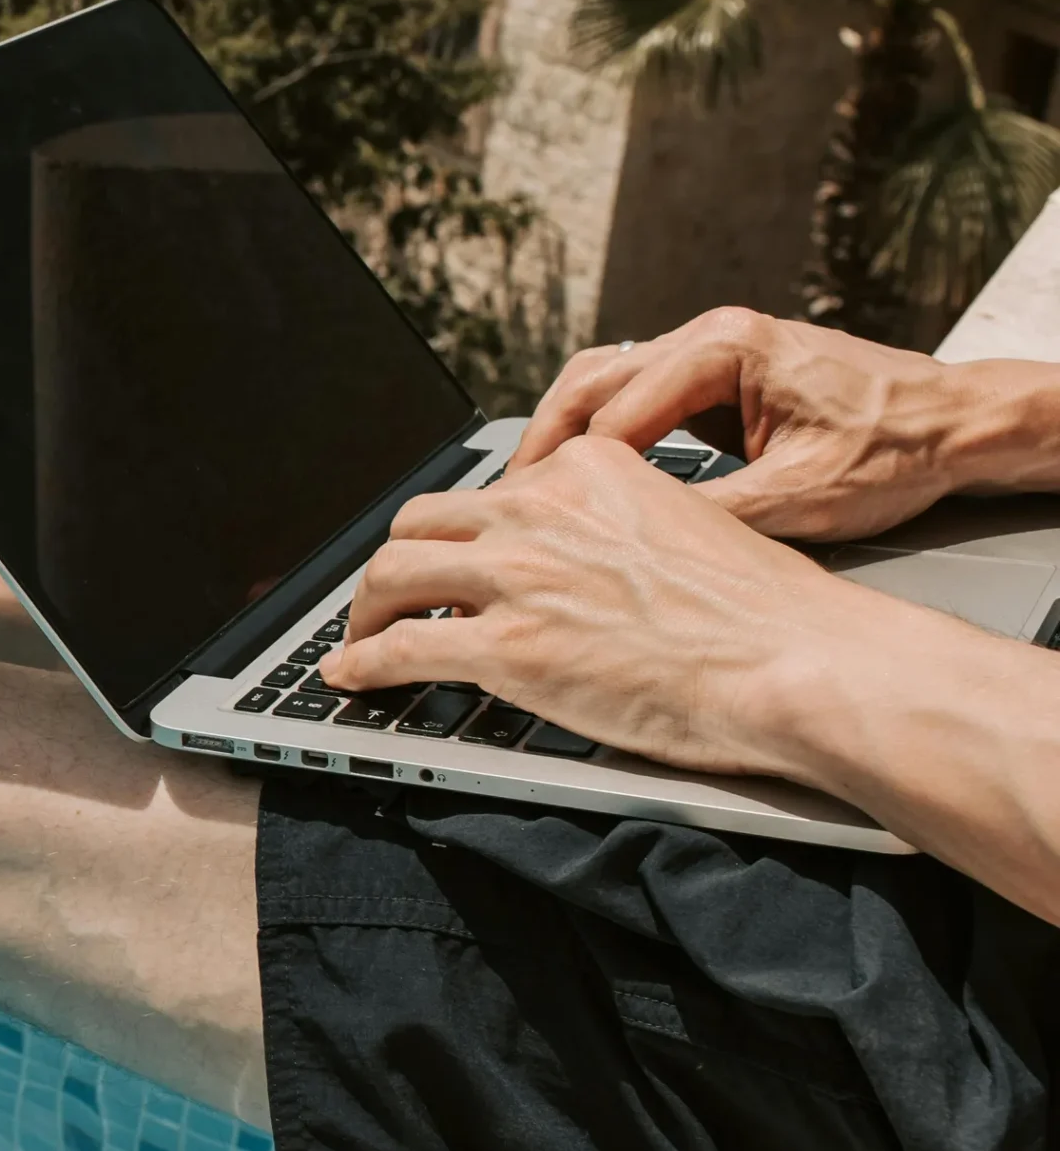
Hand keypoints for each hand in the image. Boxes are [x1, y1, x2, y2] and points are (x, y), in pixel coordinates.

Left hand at [324, 437, 884, 776]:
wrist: (800, 662)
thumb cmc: (768, 613)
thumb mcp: (683, 523)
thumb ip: (614, 526)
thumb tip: (578, 561)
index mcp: (587, 471)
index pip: (491, 492)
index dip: (462, 533)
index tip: (450, 557)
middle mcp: (540, 509)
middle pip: (422, 522)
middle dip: (397, 562)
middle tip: (389, 596)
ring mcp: (517, 575)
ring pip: (392, 575)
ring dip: (365, 611)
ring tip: (360, 638)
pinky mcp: (506, 647)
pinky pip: (399, 649)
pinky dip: (361, 664)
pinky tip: (350, 678)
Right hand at [511, 307, 1039, 541]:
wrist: (959, 424)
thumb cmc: (897, 450)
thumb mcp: (798, 498)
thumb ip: (706, 513)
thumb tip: (631, 543)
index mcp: (725, 347)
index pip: (615, 413)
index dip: (567, 472)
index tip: (532, 518)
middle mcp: (711, 335)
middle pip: (589, 380)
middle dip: (543, 442)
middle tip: (504, 500)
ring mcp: (714, 349)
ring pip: (605, 382)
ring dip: (565, 434)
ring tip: (531, 489)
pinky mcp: (720, 373)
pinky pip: (639, 395)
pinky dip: (602, 432)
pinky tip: (583, 476)